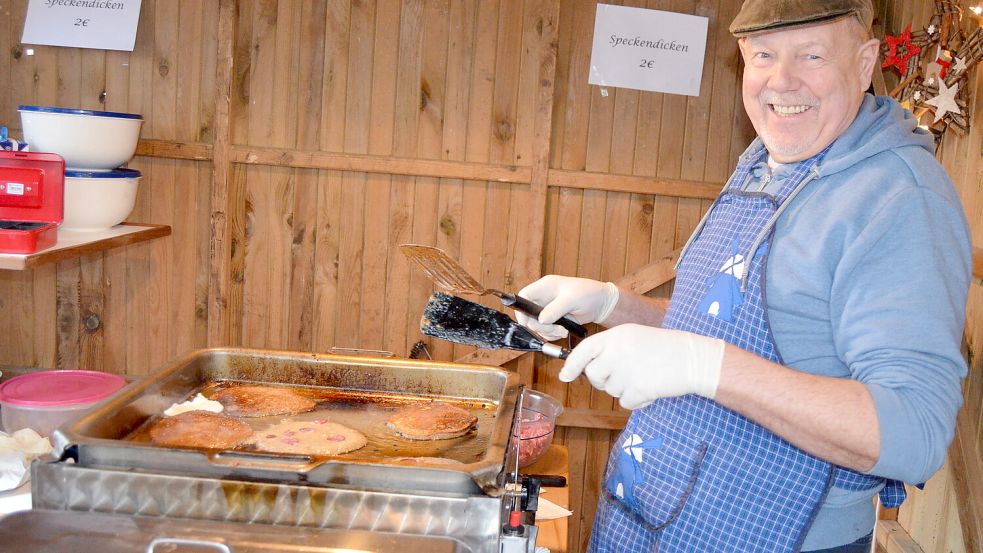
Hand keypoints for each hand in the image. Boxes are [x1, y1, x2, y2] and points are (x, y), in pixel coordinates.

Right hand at [515, 275, 619, 339]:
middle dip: (540, 326)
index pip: (524, 296)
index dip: (521, 309)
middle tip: (554, 329)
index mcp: (545, 286)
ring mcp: (548, 310)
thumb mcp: (572, 299)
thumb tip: (541, 320)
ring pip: (537, 325)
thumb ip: (555, 309)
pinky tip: (564, 331)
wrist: (601, 304)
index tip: (527, 322)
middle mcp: (543, 298)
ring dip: (548, 332)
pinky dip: (553, 335)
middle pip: (529, 314)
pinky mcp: (553, 320)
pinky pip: (546, 331)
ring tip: (563, 330)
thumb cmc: (589, 294)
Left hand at [559, 324, 725, 408]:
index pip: (584, 350)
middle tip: (624, 375)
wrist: (693, 359)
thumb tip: (587, 368)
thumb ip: (609, 349)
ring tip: (645, 376)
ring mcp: (627, 371)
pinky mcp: (638, 389)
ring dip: (624, 389)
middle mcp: (617, 352)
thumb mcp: (633, 338)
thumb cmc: (664, 348)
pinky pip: (625, 402)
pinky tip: (652, 387)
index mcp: (616, 337)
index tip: (565, 376)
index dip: (571, 365)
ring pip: (611, 390)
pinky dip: (637, 400)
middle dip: (604, 380)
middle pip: (594, 375)